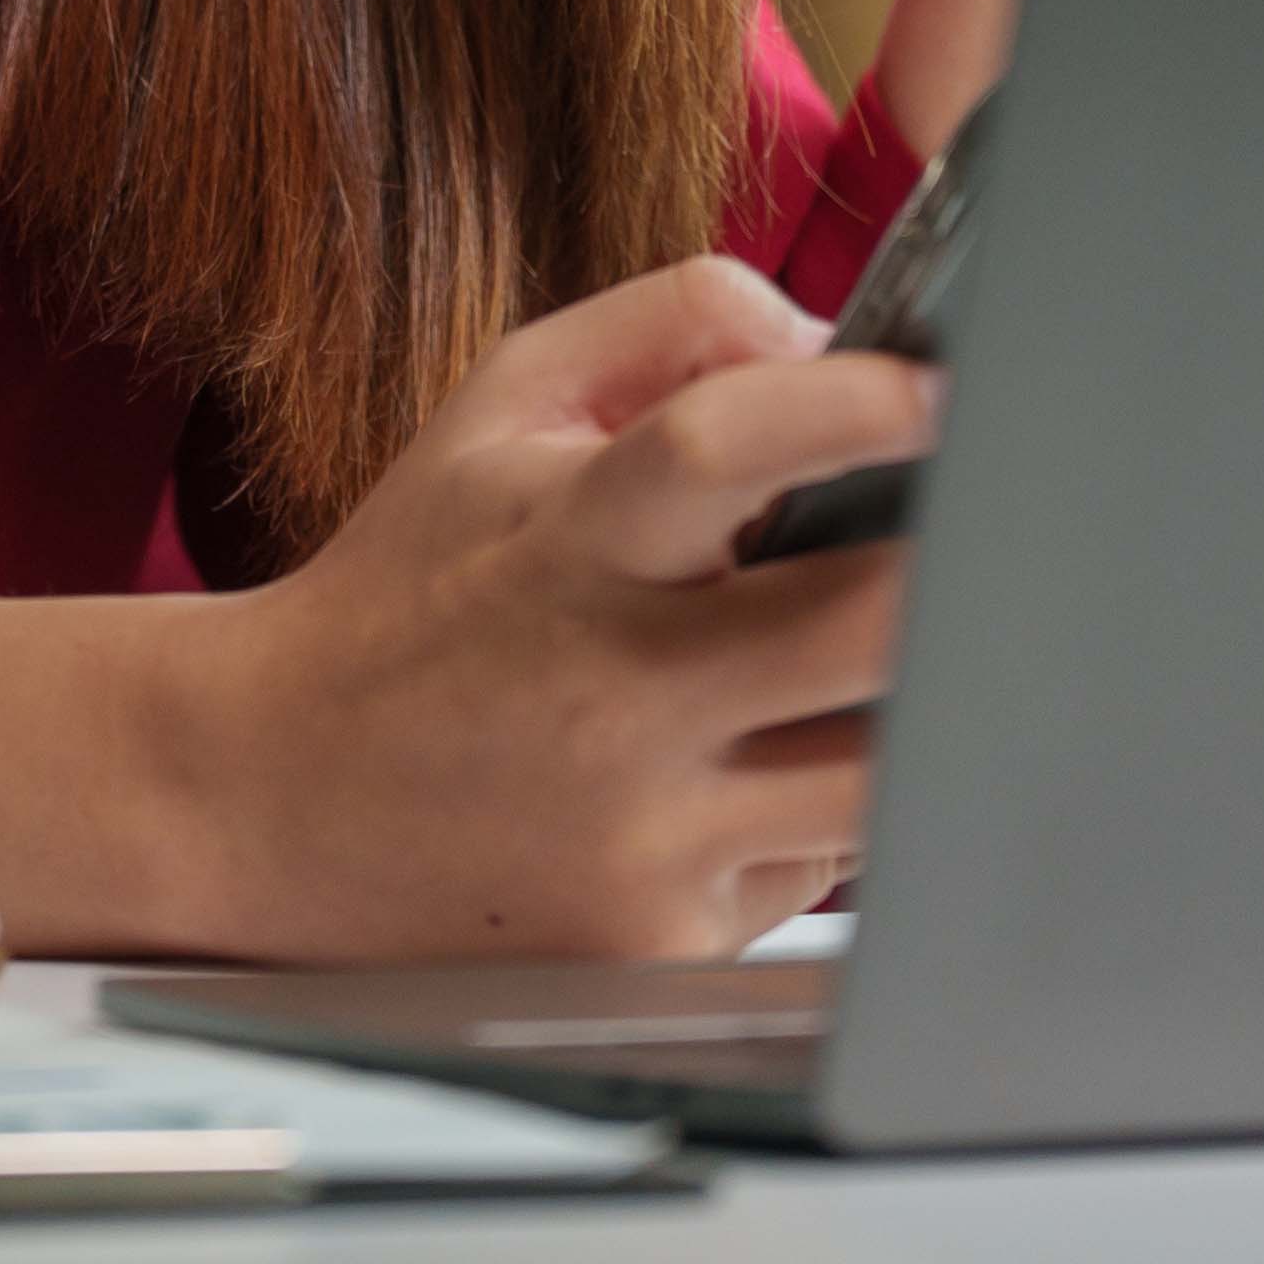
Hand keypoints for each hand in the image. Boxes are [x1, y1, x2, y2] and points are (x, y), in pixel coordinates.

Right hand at [180, 257, 935, 961]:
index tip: (935, 386)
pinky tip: (764, 761)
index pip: (723, 446)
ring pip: (883, 772)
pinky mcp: (669, 941)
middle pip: (864, 627)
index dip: (849, 405)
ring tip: (878, 647)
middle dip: (956, 568)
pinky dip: (823, 804)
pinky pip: (820, 866)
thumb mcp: (506, 400)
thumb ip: (671, 322)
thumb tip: (828, 337)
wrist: (276, 788)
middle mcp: (614, 692)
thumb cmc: (418, 576)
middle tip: (987, 527)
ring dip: (914, 701)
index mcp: (571, 536)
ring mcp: (647, 836)